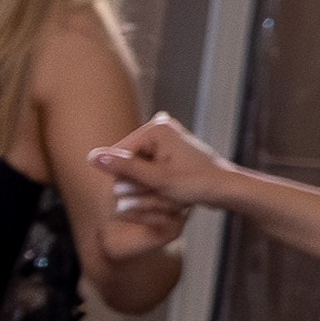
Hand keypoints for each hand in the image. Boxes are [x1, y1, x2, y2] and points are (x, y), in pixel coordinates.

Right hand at [91, 113, 236, 237]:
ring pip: (137, 168)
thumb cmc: (197, 183)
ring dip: (147, 185)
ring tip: (169, 192)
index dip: (128, 178)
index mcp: (155, 128)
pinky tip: (171, 190)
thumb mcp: (157, 179)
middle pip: (128, 161)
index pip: (119, 155)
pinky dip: (156, 182)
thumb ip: (123, 167)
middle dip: (139, 182)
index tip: (151, 189)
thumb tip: (91, 157)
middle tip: (164, 192)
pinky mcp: (169, 150)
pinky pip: (149, 169)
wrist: (228, 189)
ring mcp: (165, 138)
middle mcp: (159, 127)